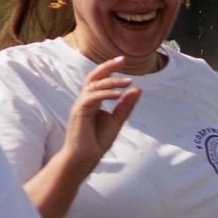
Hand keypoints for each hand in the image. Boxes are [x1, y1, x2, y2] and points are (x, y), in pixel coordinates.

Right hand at [63, 56, 141, 170]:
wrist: (85, 156)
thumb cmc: (98, 139)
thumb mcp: (117, 120)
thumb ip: (126, 105)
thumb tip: (137, 89)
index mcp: (93, 100)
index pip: (100, 79)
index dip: (110, 69)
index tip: (123, 60)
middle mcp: (85, 99)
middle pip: (94, 76)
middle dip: (107, 67)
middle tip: (122, 60)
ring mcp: (81, 104)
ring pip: (93, 85)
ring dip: (111, 82)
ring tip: (128, 82)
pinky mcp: (79, 111)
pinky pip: (91, 97)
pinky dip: (105, 94)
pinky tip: (118, 95)